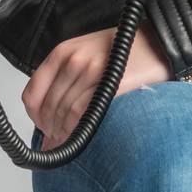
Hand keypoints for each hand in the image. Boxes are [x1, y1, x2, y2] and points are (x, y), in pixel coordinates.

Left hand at [22, 19, 172, 148]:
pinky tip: (78, 142)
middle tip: (56, 146)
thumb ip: (68, 79)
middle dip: (49, 132)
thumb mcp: (89, 56)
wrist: (159, 43)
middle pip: (48, 108)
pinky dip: (74, 132)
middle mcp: (72, 59)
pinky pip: (80, 115)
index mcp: (63, 52)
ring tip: (67, 148)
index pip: (32, 93)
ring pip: (62, 114)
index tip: (43, 130)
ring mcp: (89, 70)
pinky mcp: (105, 83)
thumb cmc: (127, 52)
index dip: (35, 117)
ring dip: (61, 136)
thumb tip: (53, 118)